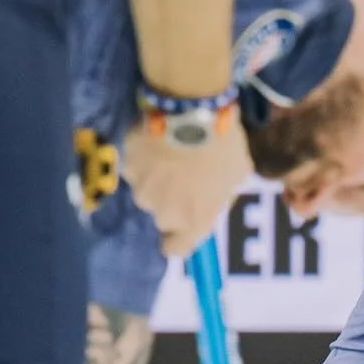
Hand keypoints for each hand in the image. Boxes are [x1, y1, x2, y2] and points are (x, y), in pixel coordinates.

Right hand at [122, 118, 253, 256]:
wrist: (192, 114)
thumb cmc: (224, 148)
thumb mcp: (237, 175)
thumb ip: (221, 194)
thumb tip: (213, 196)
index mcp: (194, 222)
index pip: (176, 248)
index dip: (177, 239)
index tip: (180, 226)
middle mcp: (165, 214)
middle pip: (163, 215)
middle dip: (170, 200)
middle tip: (182, 176)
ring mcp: (142, 190)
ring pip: (146, 190)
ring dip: (154, 178)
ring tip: (168, 154)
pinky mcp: (127, 165)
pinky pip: (134, 166)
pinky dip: (142, 157)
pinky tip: (154, 139)